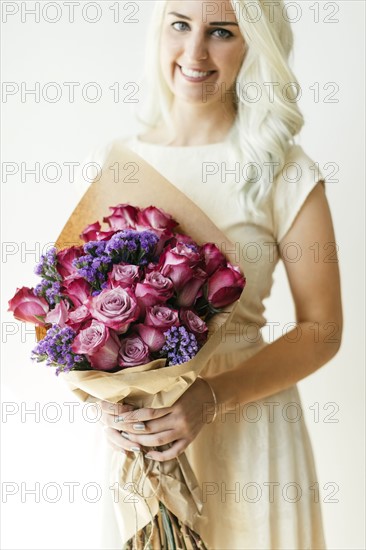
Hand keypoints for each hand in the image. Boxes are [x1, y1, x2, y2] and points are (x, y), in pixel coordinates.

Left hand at [99, 378, 215, 460]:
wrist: (211, 396)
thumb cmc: (190, 386)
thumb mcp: (175, 384)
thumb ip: (159, 390)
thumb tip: (134, 390)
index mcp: (175, 403)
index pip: (148, 413)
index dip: (132, 416)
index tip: (118, 417)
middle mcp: (179, 418)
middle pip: (150, 429)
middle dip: (132, 430)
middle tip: (119, 429)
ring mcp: (185, 430)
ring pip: (159, 441)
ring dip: (141, 442)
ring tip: (129, 439)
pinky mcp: (189, 439)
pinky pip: (173, 452)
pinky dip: (160, 456)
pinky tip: (148, 455)